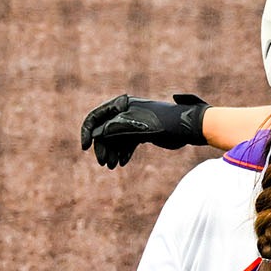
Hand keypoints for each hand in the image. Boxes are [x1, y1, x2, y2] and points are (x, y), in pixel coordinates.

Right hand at [79, 94, 209, 168]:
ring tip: (112, 166)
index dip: (87, 132)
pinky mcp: (143, 132)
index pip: (96, 117)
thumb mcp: (130, 125)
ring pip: (116, 138)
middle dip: (103, 146)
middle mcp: (125, 111)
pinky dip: (124, 152)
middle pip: (105, 130)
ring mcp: (134, 121)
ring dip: (112, 151)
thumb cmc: (159, 122)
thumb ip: (110, 128)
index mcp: (120, 104)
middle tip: (104, 163)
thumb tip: (94, 135)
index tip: (85, 148)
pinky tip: (122, 162)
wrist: (185, 127)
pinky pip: (127, 143)